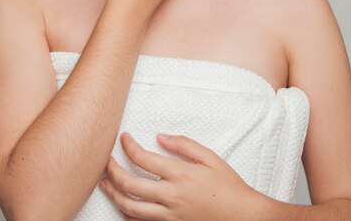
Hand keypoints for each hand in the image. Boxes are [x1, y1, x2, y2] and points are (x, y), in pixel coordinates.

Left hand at [98, 132, 265, 220]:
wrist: (245, 217)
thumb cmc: (230, 187)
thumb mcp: (209, 157)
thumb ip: (183, 144)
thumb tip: (161, 137)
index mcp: (180, 175)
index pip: (142, 158)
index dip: (128, 146)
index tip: (124, 138)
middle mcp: (171, 196)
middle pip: (129, 184)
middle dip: (112, 170)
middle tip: (106, 161)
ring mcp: (170, 215)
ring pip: (131, 208)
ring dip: (113, 194)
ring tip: (105, 184)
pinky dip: (127, 213)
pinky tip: (122, 204)